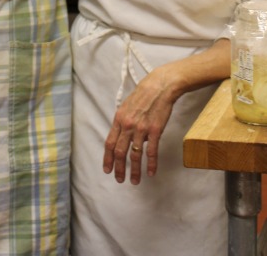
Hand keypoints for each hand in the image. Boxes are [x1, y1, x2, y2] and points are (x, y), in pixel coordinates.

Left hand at [103, 69, 175, 185]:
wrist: (160, 86)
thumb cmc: (143, 94)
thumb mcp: (127, 106)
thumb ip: (123, 122)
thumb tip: (124, 138)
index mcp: (119, 119)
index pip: (110, 143)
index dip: (107, 158)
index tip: (107, 170)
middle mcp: (128, 125)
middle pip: (120, 152)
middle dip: (119, 168)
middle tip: (119, 179)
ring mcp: (141, 128)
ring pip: (135, 154)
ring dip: (134, 170)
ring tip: (134, 181)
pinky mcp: (155, 130)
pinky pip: (151, 151)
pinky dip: (151, 164)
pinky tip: (151, 172)